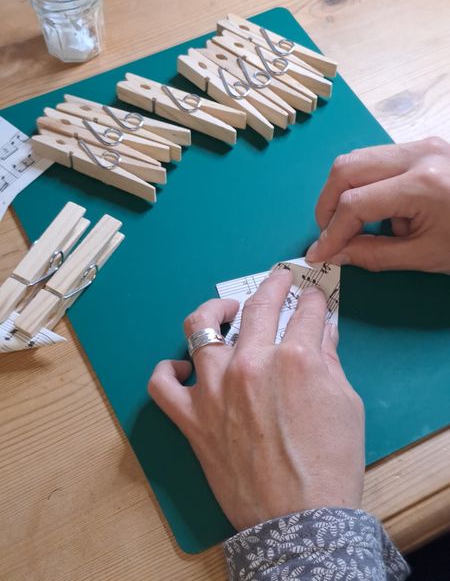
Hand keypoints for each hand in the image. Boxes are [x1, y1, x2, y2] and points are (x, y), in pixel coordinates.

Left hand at [148, 268, 364, 530]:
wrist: (300, 520)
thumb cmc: (330, 464)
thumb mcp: (344, 404)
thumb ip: (329, 360)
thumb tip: (322, 330)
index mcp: (295, 358)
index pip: (305, 312)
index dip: (312, 301)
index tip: (312, 299)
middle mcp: (250, 364)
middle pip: (258, 307)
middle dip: (273, 286)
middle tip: (279, 280)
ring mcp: (214, 390)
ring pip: (200, 329)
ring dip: (214, 312)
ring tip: (224, 311)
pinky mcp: (191, 418)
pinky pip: (161, 385)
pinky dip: (167, 371)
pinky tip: (181, 367)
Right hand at [306, 137, 449, 272]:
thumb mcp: (427, 255)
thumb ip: (375, 255)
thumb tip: (334, 254)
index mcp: (423, 184)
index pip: (356, 203)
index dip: (331, 232)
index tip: (319, 254)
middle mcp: (419, 154)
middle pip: (346, 168)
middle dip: (328, 204)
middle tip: (330, 234)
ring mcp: (422, 144)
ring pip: (357, 159)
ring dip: (344, 192)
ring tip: (353, 224)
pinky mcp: (424, 146)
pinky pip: (377, 160)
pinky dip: (364, 185)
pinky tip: (378, 209)